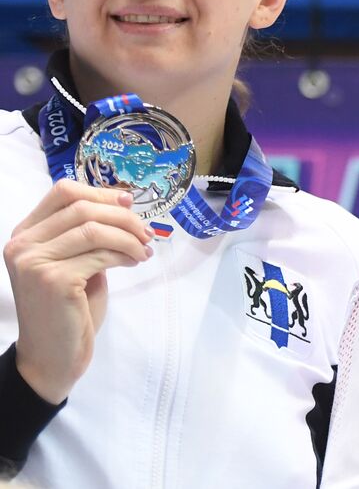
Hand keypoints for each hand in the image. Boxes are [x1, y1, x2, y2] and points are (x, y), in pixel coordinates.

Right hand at [4, 181, 154, 403]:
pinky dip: (125, 253)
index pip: (62, 192)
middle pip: (83, 208)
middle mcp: (22, 245)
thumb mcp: (75, 262)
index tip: (129, 204)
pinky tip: (135, 261)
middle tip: (146, 232)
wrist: (52, 356)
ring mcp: (34, 262)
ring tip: (144, 249)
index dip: (101, 193)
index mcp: (24, 235)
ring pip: (94, 229)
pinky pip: (101, 253)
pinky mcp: (53, 279)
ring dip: (128, 236)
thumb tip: (123, 204)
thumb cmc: (68, 309)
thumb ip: (87, 234)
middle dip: (123, 217)